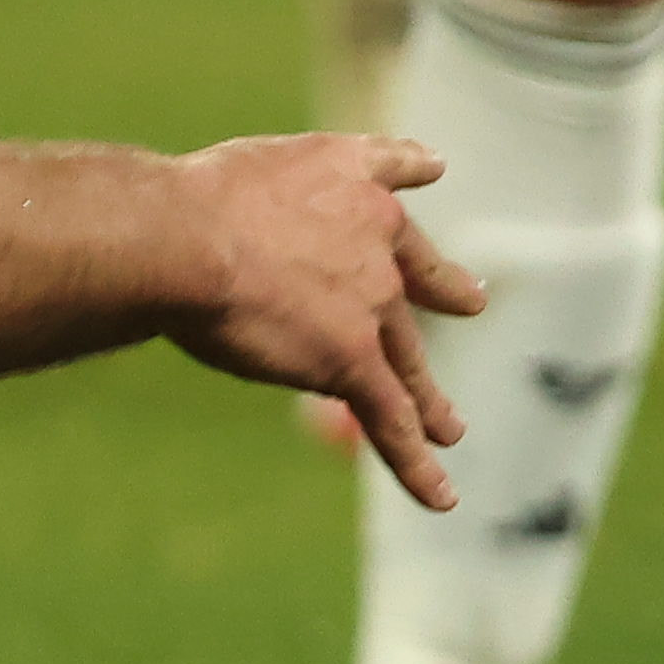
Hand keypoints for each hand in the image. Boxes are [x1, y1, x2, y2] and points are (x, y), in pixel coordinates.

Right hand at [162, 130, 485, 502]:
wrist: (191, 236)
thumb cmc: (193, 201)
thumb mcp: (255, 165)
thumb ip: (288, 182)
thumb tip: (262, 203)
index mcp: (350, 185)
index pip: (386, 189)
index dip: (408, 179)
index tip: (433, 168)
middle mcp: (375, 241)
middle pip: (411, 279)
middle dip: (446, 290)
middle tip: (472, 300)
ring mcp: (370, 304)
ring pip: (406, 360)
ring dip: (428, 400)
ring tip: (449, 429)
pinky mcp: (354, 359)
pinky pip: (391, 419)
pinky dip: (416, 463)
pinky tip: (441, 498)